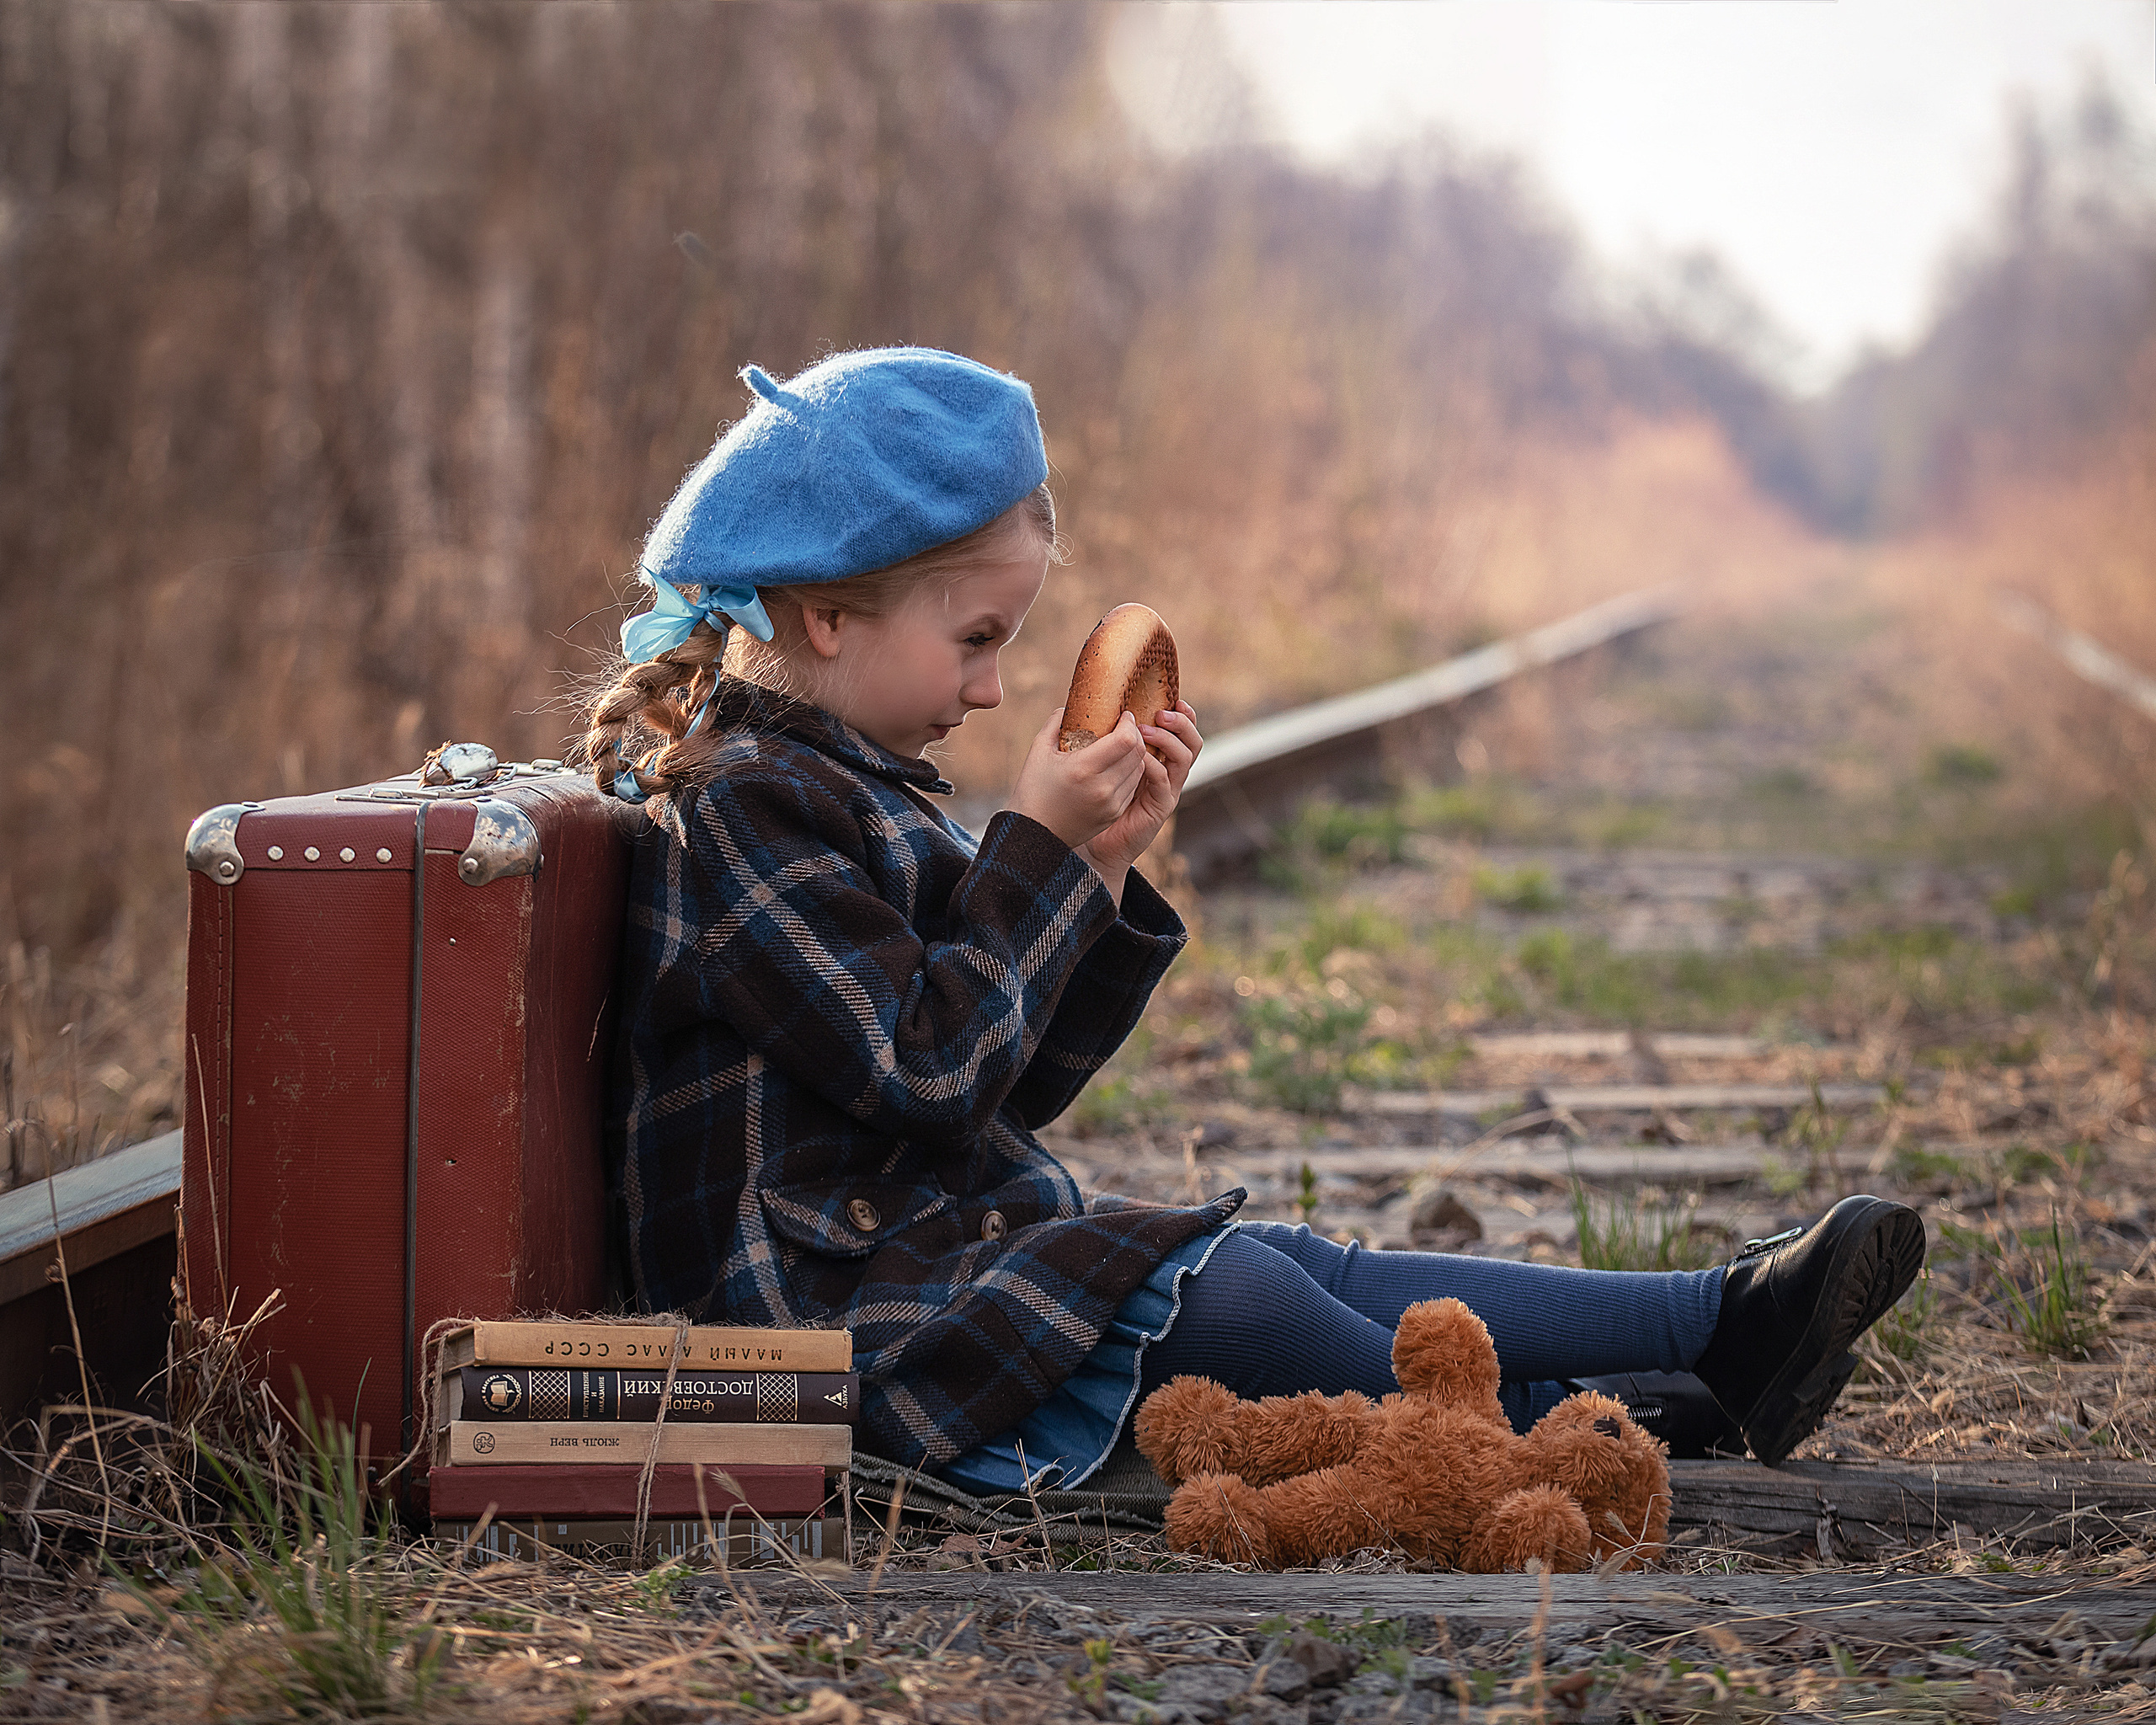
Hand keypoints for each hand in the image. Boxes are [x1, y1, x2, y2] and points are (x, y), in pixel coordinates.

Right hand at [1006, 706, 1149, 851]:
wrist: (1034, 834)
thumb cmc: (1033, 789)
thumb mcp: (1039, 750)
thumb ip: (1056, 723)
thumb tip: (1070, 707)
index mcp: (1083, 769)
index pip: (1125, 740)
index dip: (1129, 723)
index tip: (1123, 716)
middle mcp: (1102, 788)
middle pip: (1137, 753)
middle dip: (1136, 735)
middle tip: (1126, 727)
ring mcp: (1111, 804)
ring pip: (1139, 769)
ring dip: (1135, 754)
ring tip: (1122, 746)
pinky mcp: (1114, 814)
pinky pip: (1133, 786)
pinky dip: (1130, 772)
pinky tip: (1118, 766)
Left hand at [1076, 700, 1201, 882]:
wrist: (1093, 839)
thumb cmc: (1091, 797)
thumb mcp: (1096, 761)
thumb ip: (1098, 738)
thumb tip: (1077, 707)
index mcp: (1157, 756)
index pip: (1180, 730)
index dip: (1182, 714)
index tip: (1173, 698)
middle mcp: (1168, 771)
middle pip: (1192, 741)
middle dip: (1181, 723)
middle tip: (1161, 713)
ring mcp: (1167, 789)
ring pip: (1185, 759)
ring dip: (1168, 741)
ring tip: (1146, 731)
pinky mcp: (1160, 807)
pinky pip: (1165, 782)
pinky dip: (1155, 767)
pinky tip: (1141, 759)